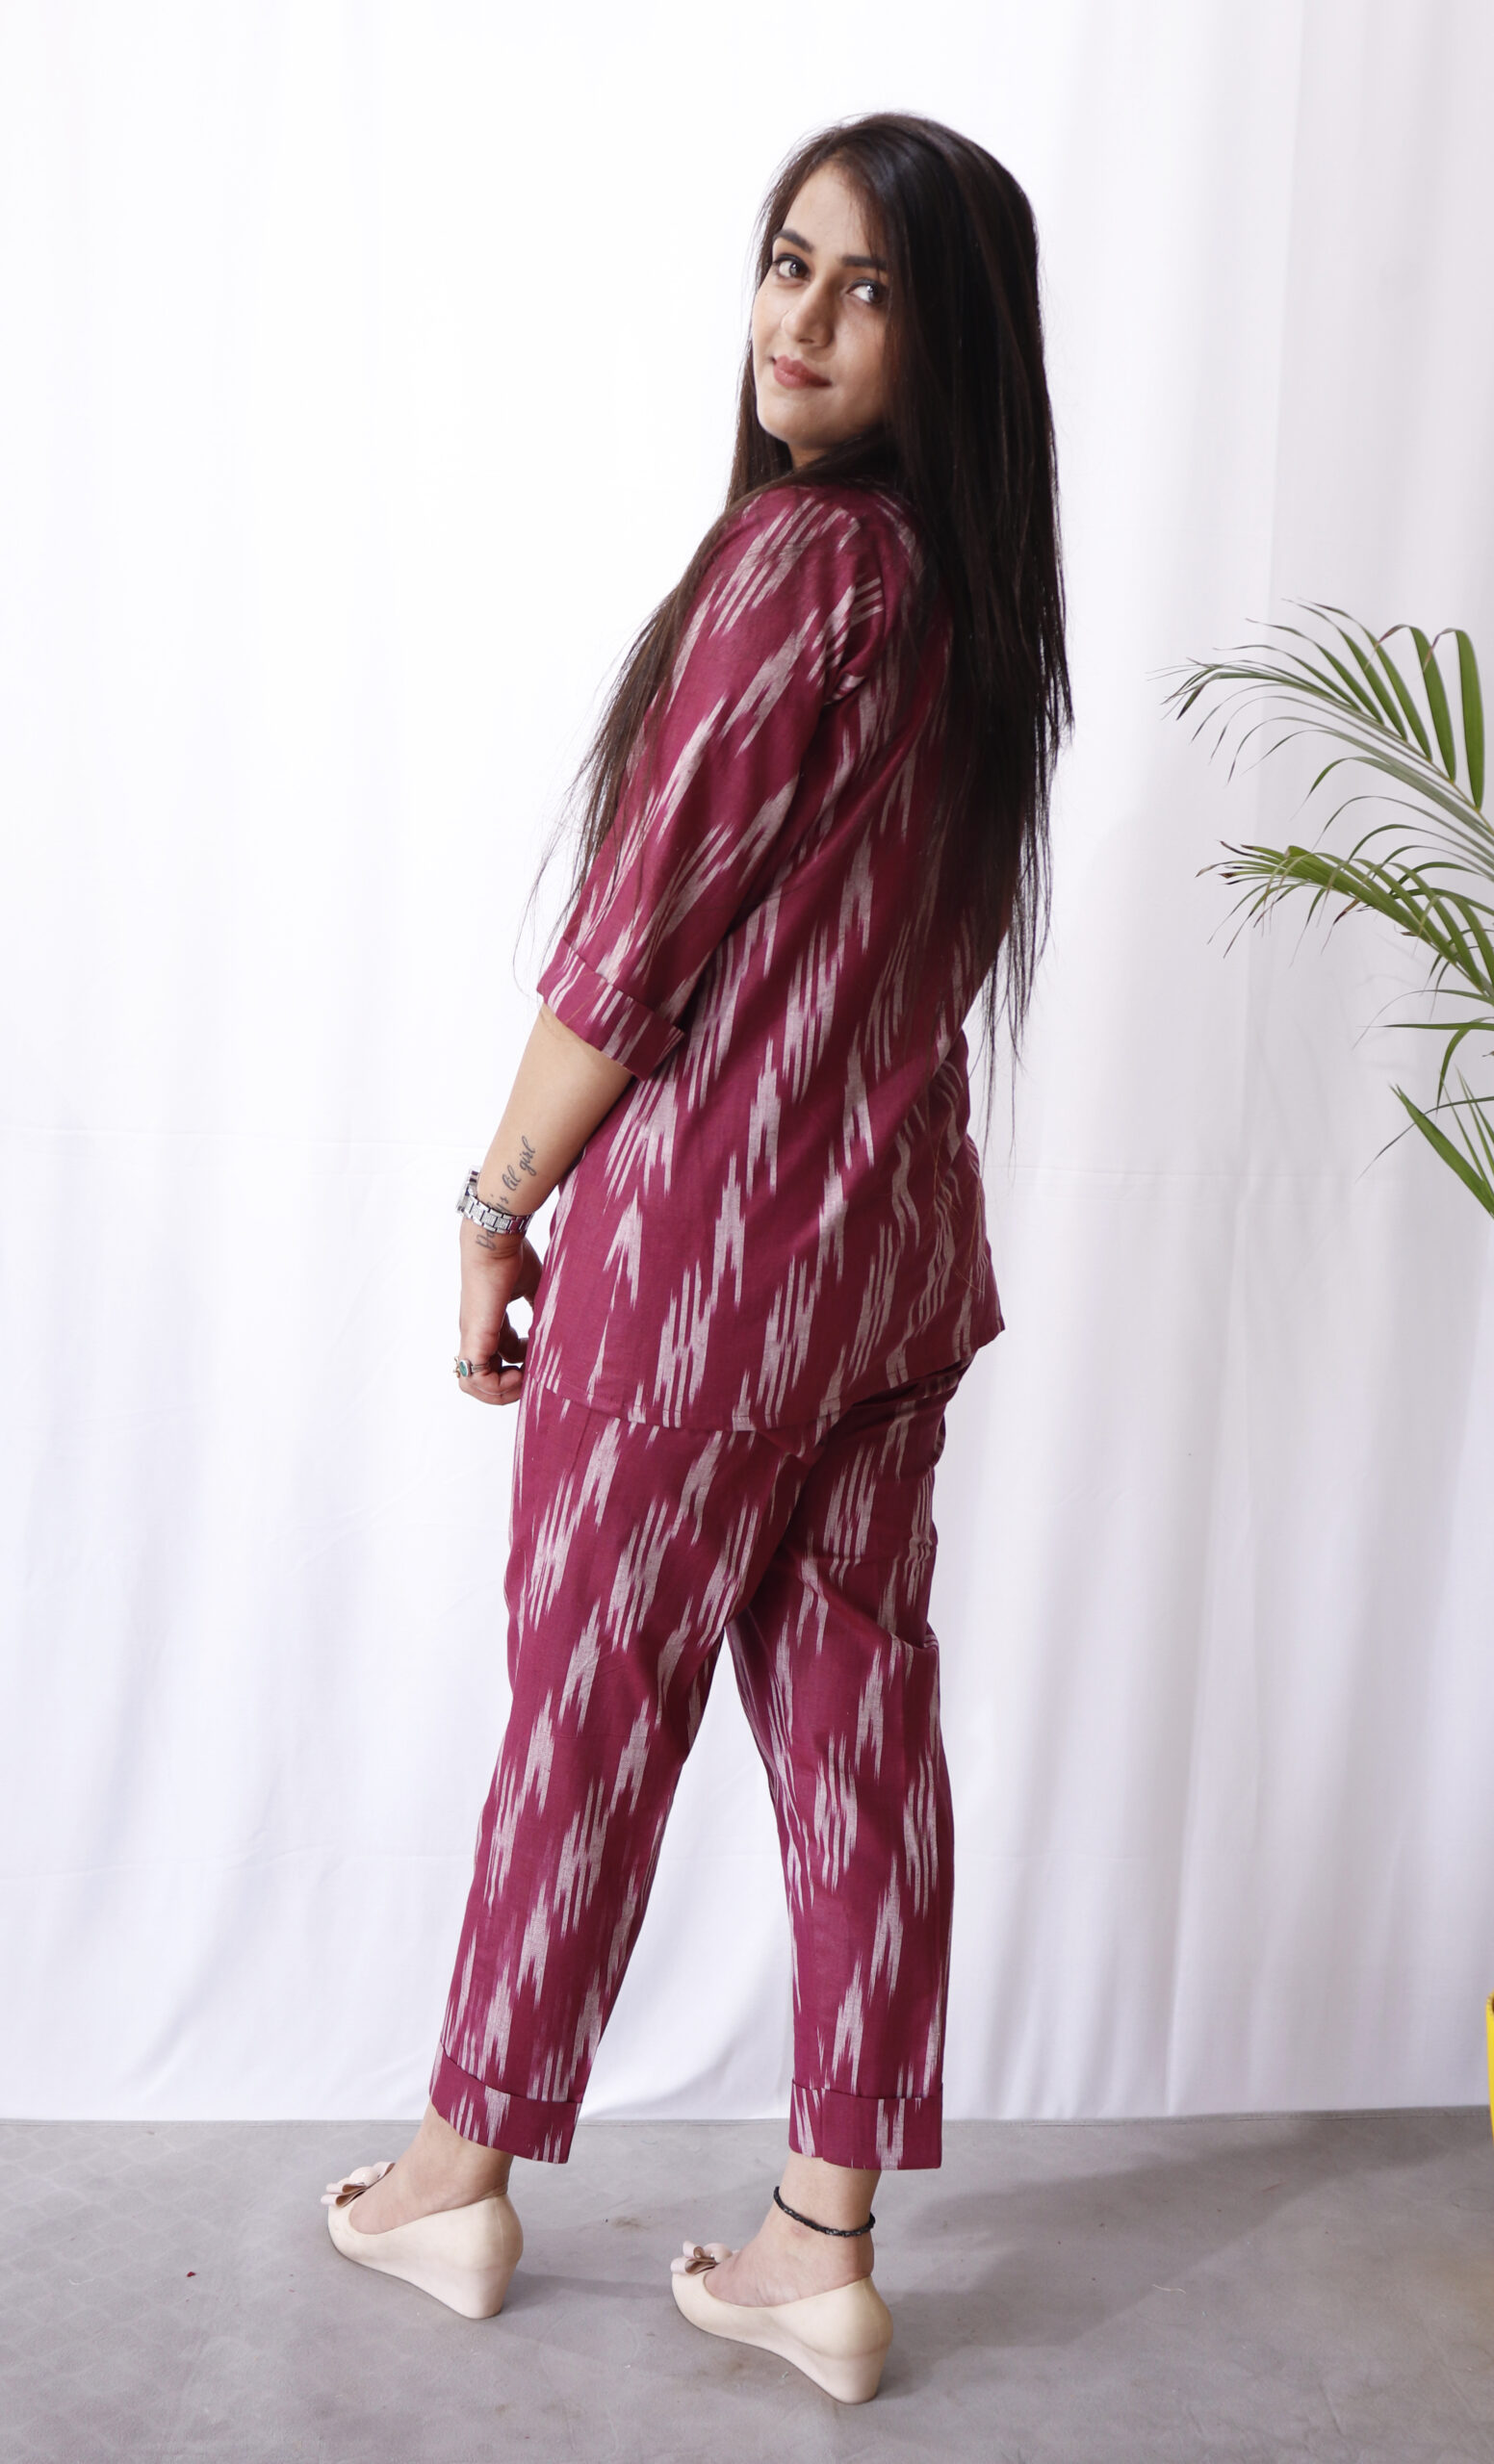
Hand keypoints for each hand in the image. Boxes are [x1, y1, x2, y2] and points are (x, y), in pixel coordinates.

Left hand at [456, 1220, 543, 1406]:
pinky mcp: (475, 1336)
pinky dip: (498, 1385)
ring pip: (472, 1385)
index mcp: (488, 1324)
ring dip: (501, 1391)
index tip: (538, 1357)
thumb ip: (538, 1307)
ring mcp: (472, 1336)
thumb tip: (554, 1322)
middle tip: (531, 1378)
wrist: (496, 1240)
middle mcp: (476, 1334)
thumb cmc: (513, 1256)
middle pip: (479, 1380)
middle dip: (507, 1388)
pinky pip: (475, 1377)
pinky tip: (521, 1371)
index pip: (495, 1360)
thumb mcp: (532, 1287)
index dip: (518, 1367)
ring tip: (525, 1377)